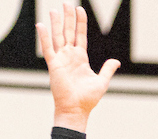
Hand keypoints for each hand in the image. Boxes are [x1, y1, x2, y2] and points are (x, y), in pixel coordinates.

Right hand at [37, 3, 120, 131]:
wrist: (76, 109)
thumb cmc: (88, 99)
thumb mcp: (102, 82)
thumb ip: (107, 69)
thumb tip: (116, 61)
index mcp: (80, 58)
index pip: (80, 35)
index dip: (80, 22)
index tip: (79, 9)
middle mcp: (69, 56)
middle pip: (68, 32)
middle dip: (68, 17)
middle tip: (66, 3)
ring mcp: (61, 59)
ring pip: (57, 37)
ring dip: (56, 23)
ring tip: (54, 9)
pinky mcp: (54, 65)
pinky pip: (48, 48)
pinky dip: (44, 37)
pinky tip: (42, 25)